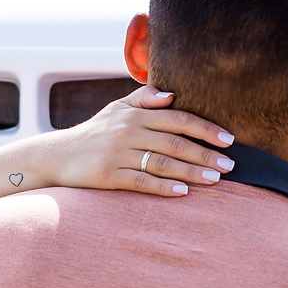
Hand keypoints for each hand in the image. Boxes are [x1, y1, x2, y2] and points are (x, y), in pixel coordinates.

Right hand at [48, 85, 234, 196]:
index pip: (178, 119)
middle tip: (230, 165)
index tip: (228, 139)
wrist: (57, 155)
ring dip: (192, 172)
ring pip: (162, 163)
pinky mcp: (108, 175)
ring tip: (215, 180)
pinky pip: (141, 181)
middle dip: (206, 154)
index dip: (206, 128)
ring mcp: (118, 154)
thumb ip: (144, 99)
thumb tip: (172, 95)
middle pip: (175, 142)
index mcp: (135, 114)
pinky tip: (182, 192)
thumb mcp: (116, 109)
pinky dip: (163, 187)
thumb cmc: (95, 132)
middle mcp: (128, 131)